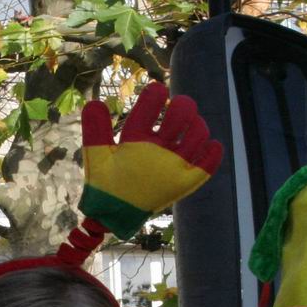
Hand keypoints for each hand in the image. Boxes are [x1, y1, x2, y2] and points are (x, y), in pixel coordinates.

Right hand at [78, 81, 222, 238]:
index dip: (155, 92)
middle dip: (181, 104)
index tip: (157, 91)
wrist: (115, 216)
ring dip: (196, 123)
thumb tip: (94, 102)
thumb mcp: (96, 155)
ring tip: (190, 123)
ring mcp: (175, 167)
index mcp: (135, 141)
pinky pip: (208, 164)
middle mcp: (159, 151)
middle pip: (181, 114)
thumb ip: (94, 128)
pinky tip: (211, 143)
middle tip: (176, 106)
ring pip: (198, 134)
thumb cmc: (106, 183)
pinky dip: (213, 151)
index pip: (150, 104)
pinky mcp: (185, 183)